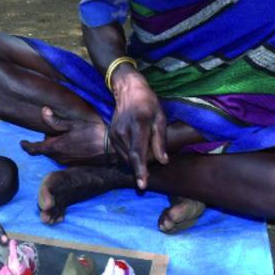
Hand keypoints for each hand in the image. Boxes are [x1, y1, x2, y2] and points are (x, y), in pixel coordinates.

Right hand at [107, 67, 167, 189]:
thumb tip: (163, 161)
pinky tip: (137, 147)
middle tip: (152, 162)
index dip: (140, 170)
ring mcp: (114, 134)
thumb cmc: (148, 103)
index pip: (138, 152)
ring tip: (145, 150)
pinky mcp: (111, 136)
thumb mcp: (160, 118)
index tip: (142, 184)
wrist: (128, 90)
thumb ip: (160, 141)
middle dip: (142, 166)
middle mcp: (123, 131)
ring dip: (136, 161)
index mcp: (138, 125)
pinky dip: (130, 156)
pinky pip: (121, 153)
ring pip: (126, 158)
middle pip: (132, 158)